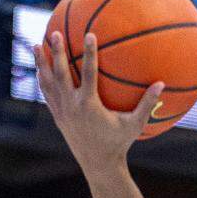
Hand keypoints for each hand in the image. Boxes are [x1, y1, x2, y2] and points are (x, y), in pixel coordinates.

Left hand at [34, 32, 162, 175]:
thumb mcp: (135, 124)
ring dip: (41, 63)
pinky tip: (40, 68)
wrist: (98, 164)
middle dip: (57, 53)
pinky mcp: (57, 117)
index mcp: (90, 105)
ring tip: (34, 44)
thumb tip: (161, 84)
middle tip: (54, 33)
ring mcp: (62, 112)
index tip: (90, 34)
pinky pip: (47, 94)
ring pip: (48, 83)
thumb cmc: (119, 143)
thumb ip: (147, 104)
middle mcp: (72, 106)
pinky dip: (42, 79)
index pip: (89, 73)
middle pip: (61, 74)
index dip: (90, 53)